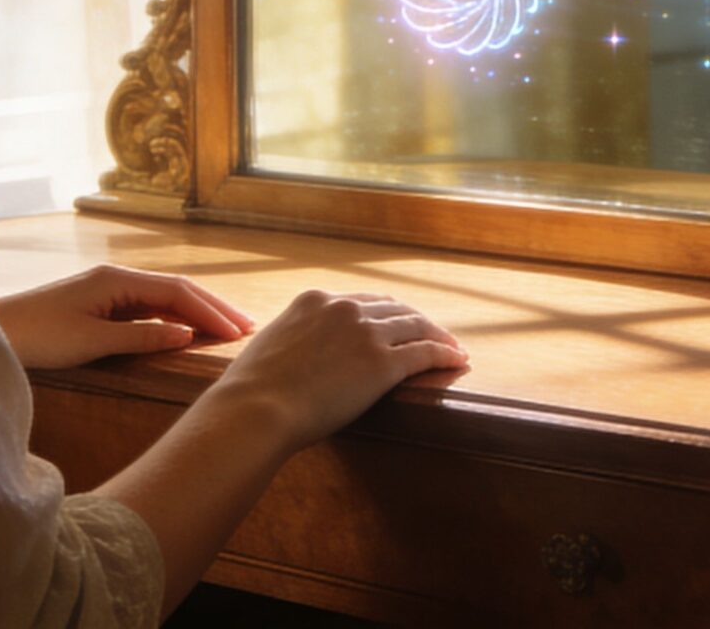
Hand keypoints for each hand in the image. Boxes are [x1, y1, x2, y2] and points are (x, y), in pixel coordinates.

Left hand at [0, 265, 257, 369]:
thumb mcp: (92, 343)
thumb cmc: (37, 338)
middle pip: (177, 290)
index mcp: (118, 280)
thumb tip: (187, 336)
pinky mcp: (100, 306)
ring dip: (196, 314)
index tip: (240, 333)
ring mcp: (108, 291)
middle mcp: (117, 279)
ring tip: (228, 331)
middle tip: (249, 328)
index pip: (178, 293)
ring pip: (164, 300)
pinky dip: (173, 321)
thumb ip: (141, 338)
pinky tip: (188, 333)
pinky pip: (148, 310)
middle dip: (214, 307)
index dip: (212, 312)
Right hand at [205, 290, 467, 451]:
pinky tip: (457, 361)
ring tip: (453, 347)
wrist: (256, 409)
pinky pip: (425, 353)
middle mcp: (345, 308)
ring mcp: (366, 334)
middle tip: (433, 333)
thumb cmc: (252, 391)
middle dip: (417, 320)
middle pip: (395, 308)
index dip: (386, 312)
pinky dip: (445, 355)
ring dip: (439, 335)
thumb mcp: (270, 346)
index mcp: (315, 300)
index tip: (397, 322)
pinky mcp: (384, 363)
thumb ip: (291, 340)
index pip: (363, 300)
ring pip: (416, 326)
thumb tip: (293, 355)